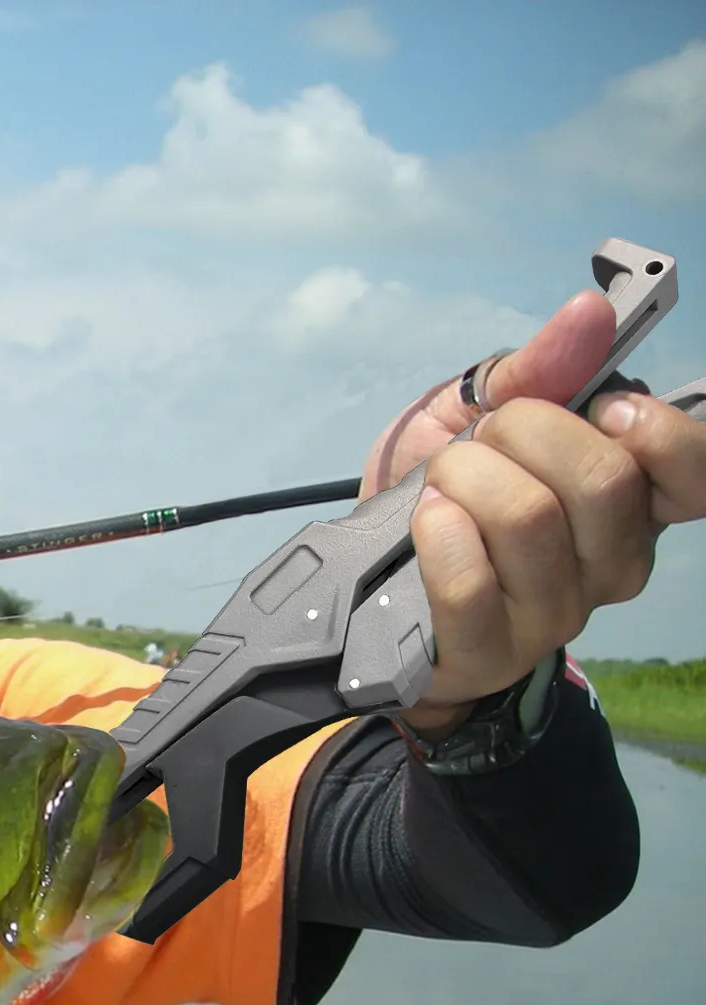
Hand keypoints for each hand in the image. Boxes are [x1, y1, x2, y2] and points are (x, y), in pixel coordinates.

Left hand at [360, 290, 705, 731]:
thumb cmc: (441, 490)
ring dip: (465, 478)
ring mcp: (554, 617)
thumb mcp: (479, 412)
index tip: (600, 407)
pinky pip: (471, 583)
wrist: (368, 577)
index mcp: (630, 506)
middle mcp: (610, 566)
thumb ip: (539, 370)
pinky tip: (425, 522)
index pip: (698, 476)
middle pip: (602, 480)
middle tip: (479, 443)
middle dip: (522, 432)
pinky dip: (438, 533)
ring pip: (530, 519)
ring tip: (437, 484)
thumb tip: (591, 314)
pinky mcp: (489, 652)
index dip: (656, 431)